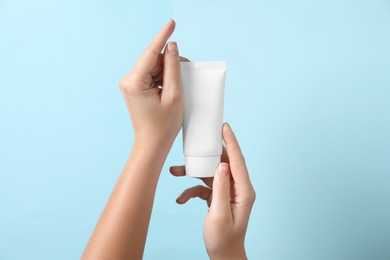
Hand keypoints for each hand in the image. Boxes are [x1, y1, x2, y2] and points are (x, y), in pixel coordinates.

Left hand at [119, 19, 187, 147]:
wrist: (152, 143)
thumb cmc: (163, 124)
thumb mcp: (174, 95)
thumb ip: (173, 68)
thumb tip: (172, 47)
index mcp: (134, 82)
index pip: (151, 52)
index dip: (163, 36)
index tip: (172, 23)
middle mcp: (128, 80)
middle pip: (153, 60)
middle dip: (171, 62)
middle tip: (187, 71)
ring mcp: (130, 84)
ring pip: (153, 67)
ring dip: (168, 71)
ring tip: (178, 87)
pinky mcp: (134, 87)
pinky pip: (151, 75)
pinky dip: (163, 77)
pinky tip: (171, 87)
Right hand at [170, 123, 255, 259]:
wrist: (223, 254)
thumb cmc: (223, 239)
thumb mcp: (219, 215)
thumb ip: (220, 189)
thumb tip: (221, 165)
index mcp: (244, 191)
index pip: (238, 161)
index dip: (231, 142)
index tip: (225, 127)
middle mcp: (238, 188)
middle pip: (224, 163)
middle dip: (208, 153)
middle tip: (198, 140)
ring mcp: (228, 192)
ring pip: (211, 173)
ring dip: (194, 173)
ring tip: (176, 171)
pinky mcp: (219, 196)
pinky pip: (205, 186)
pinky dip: (192, 190)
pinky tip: (181, 199)